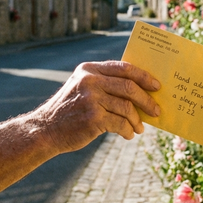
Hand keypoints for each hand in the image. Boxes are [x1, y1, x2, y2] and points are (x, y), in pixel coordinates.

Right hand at [34, 61, 160, 153]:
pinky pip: (120, 123)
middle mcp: (90, 80)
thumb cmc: (70, 110)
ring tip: (140, 128)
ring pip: (127, 107)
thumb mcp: (83, 88)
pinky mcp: (93, 117)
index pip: (124, 68)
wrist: (45, 130)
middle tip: (156, 111)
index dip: (144, 76)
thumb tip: (141, 91)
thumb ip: (105, 84)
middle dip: (146, 100)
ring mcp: (91, 98)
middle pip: (129, 87)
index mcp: (89, 69)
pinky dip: (128, 130)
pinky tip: (129, 134)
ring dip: (137, 120)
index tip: (156, 86)